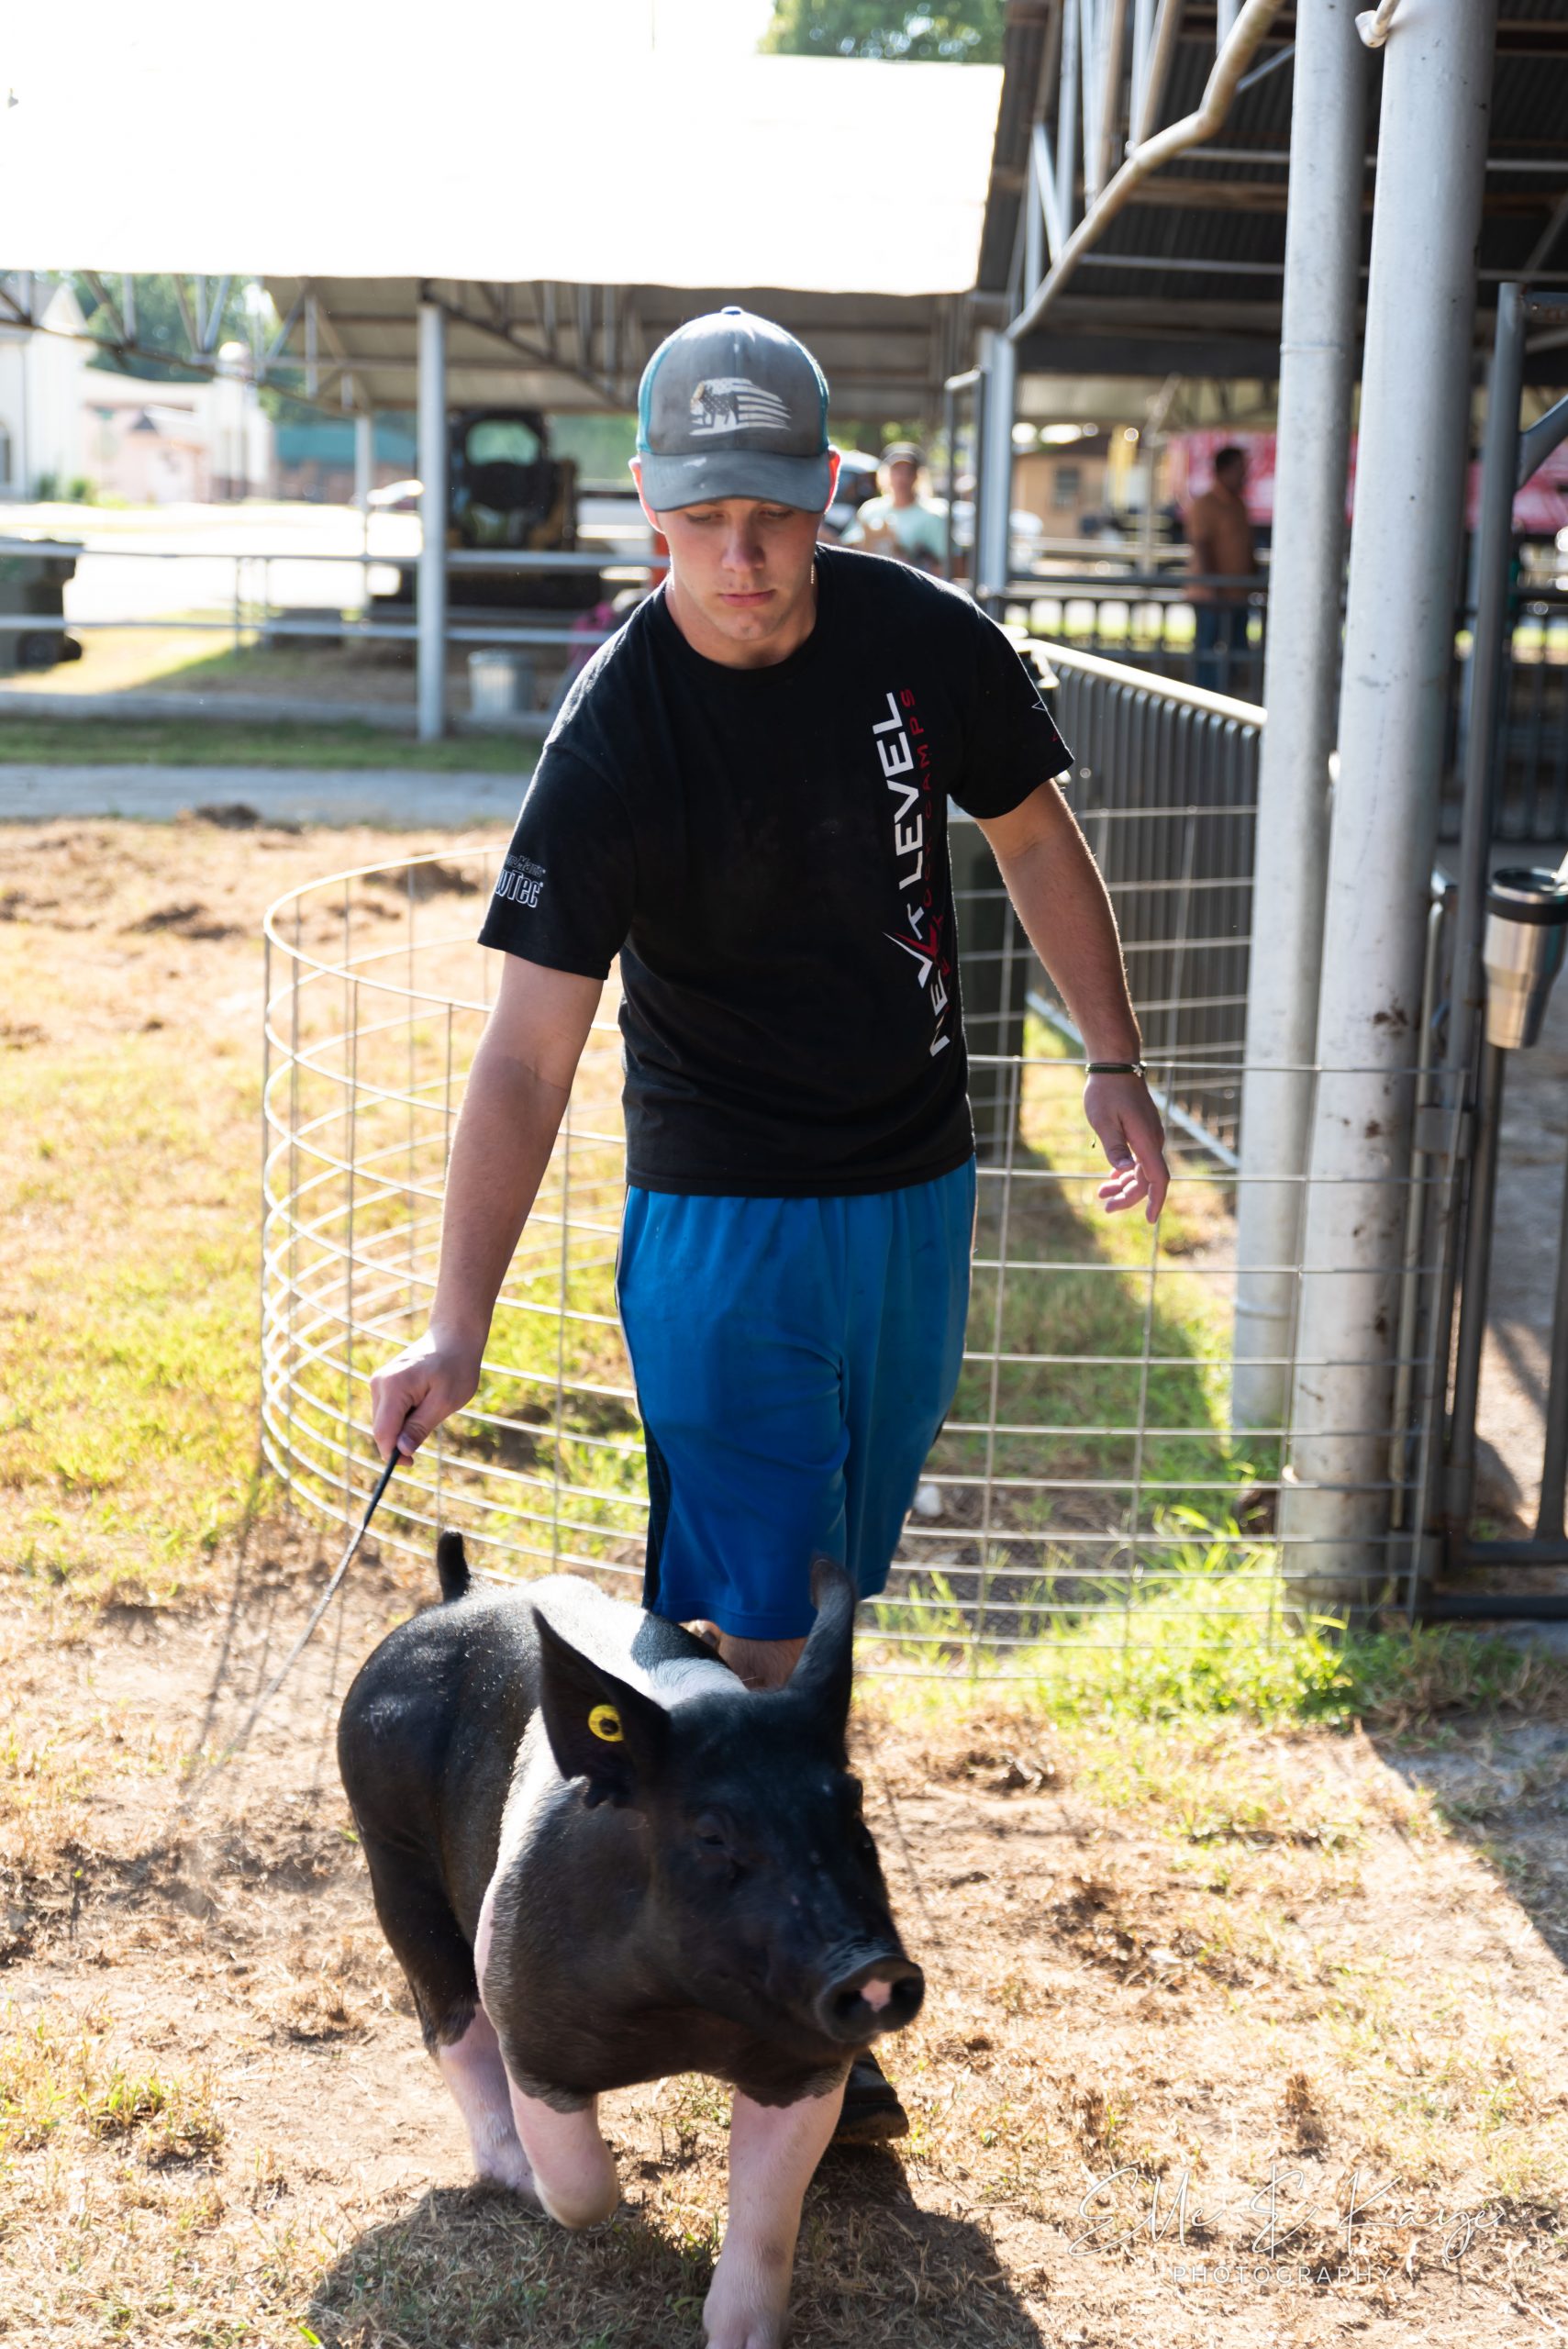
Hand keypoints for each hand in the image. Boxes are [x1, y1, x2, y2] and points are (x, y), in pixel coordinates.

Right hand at [370, 1330, 482, 1460]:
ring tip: (430, 1409)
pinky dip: (404, 1416)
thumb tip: (402, 1450)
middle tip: (428, 1433)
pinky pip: (389, 1410)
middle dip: (399, 1440)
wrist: (453, 1338)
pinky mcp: (384, 1383)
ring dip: (403, 1427)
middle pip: (381, 1428)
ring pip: (384, 1420)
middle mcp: (379, 1383)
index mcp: (393, 1387)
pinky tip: (424, 1402)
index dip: (393, 1454)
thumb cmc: (455, 1368)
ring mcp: (379, 1382)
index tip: (410, 1464)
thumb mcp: (445, 1401)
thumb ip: (420, 1426)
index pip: (383, 1432)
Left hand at [1083, 1072, 1168, 1222]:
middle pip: (1147, 1179)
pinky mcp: (1143, 1130)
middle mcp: (1153, 1140)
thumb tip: (1125, 1171)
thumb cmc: (1106, 1092)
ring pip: (1141, 1169)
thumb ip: (1115, 1147)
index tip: (1149, 1220)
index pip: (1157, 1178)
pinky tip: (1112, 1179)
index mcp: (1146, 1140)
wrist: (1115, 1065)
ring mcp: (1149, 1135)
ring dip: (1124, 1184)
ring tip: (1101, 1194)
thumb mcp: (1103, 1121)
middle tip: (1106, 1207)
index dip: (1155, 1201)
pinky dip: (1126, 1171)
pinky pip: (1139, 1158)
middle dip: (1129, 1197)